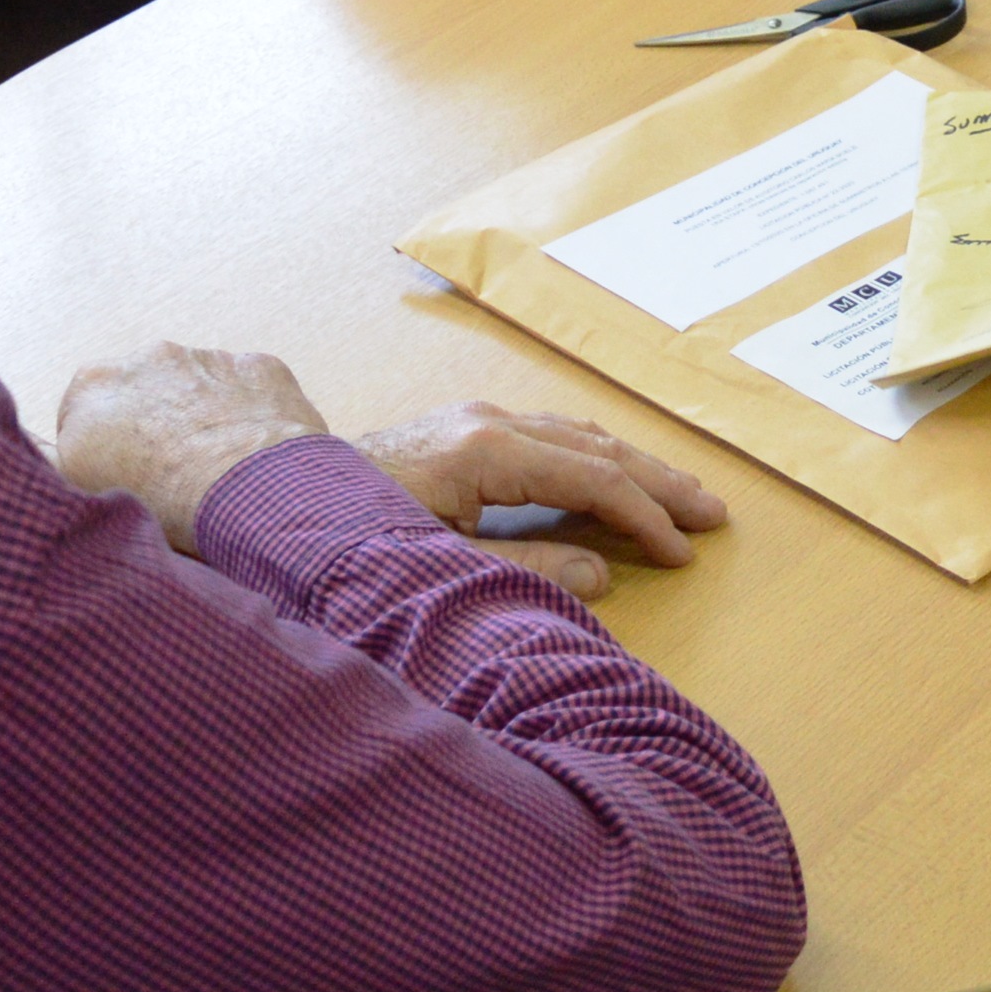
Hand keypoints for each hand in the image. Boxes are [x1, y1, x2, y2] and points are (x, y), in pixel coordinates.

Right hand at [57, 343, 336, 552]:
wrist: (246, 491)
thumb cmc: (155, 499)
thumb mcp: (76, 486)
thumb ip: (43, 458)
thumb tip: (18, 447)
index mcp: (93, 384)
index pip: (83, 416)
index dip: (99, 451)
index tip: (118, 481)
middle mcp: (148, 357)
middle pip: (141, 395)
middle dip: (148, 426)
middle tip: (166, 476)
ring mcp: (208, 358)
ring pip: (196, 389)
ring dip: (199, 417)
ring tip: (211, 469)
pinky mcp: (257, 367)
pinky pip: (247, 389)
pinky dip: (247, 414)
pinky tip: (249, 453)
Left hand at [356, 400, 729, 599]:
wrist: (276, 489)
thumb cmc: (351, 535)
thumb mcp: (441, 565)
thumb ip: (525, 569)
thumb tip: (602, 571)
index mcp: (490, 452)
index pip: (596, 479)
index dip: (645, 516)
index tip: (683, 553)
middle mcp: (492, 423)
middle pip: (599, 447)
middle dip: (660, 481)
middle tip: (714, 513)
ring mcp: (478, 420)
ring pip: (579, 434)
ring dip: (634, 464)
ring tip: (680, 493)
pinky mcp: (464, 430)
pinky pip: (553, 435)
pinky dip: (596, 456)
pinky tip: (611, 473)